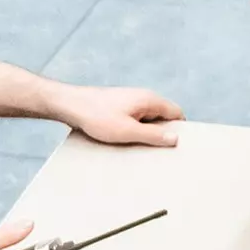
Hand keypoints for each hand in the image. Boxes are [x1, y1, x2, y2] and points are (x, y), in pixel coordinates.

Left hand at [52, 84, 183, 146]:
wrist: (70, 105)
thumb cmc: (97, 116)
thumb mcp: (128, 131)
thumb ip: (153, 135)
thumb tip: (176, 138)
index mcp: (150, 99)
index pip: (177, 113)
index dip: (180, 130)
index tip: (176, 147)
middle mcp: (143, 97)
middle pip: (164, 117)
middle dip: (162, 134)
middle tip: (157, 152)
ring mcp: (131, 101)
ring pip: (149, 120)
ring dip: (146, 134)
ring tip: (138, 148)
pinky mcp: (121, 107)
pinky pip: (136, 120)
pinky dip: (135, 131)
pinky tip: (126, 142)